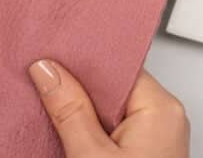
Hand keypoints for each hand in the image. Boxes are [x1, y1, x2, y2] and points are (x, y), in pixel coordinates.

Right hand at [29, 60, 189, 157]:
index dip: (82, 60)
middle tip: (38, 77)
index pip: (118, 66)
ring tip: (44, 103)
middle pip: (113, 87)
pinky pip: (112, 132)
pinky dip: (86, 131)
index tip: (49, 54)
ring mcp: (154, 140)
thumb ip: (69, 109)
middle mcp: (164, 119)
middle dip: (76, 86)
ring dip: (77, 111)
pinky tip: (61, 131)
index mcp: (161, 108)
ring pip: (109, 111)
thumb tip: (48, 70)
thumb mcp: (90, 157)